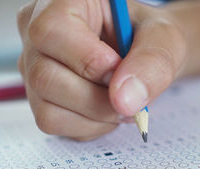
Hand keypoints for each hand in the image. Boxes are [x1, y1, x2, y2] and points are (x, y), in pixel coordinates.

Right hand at [18, 0, 186, 139]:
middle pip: (45, 78)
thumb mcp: (165, 39)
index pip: (52, 31)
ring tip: (122, 102)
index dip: (88, 60)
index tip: (119, 69)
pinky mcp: (40, 98)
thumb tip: (126, 100)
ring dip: (96, 117)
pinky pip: (55, 125)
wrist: (146, 56)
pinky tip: (108, 110)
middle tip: (130, 95)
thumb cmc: (149, 38)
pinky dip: (90, 126)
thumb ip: (152, 62)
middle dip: (98, 99)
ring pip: (48, 110)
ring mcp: (35, 69)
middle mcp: (38, 35)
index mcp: (63, 3)